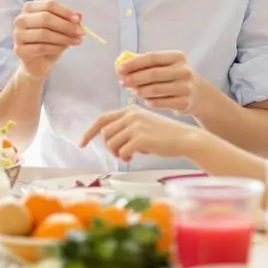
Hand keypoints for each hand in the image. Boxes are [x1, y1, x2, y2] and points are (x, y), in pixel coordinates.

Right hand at [12, 0, 82, 80]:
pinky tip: (63, 49)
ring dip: (63, 38)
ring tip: (76, 41)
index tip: (77, 19)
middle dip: (66, 25)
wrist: (37, 64)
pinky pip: (41, 47)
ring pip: (44, 33)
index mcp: (30, 9)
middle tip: (80, 32)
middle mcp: (20, 20)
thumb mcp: (61, 30)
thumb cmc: (48, 43)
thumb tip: (79, 16)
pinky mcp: (19, 50)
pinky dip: (55, 48)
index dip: (65, 11)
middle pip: (45, 18)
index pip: (48, 5)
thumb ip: (69, 21)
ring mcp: (18, 35)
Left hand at [80, 106, 199, 161]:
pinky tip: (134, 156)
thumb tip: (107, 139)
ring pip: (111, 143)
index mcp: (130, 110)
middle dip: (109, 147)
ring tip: (129, 154)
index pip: (102, 119)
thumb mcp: (143, 125)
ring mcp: (136, 125)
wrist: (185, 139)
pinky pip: (122, 151)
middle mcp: (131, 115)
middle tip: (121, 153)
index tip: (82, 143)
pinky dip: (125, 157)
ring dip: (117, 153)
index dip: (89, 132)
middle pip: (104, 134)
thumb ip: (125, 128)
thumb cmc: (164, 135)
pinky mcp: (141, 137)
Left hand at [116, 50, 203, 113]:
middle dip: (134, 78)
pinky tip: (146, 99)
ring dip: (140, 91)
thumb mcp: (166, 66)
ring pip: (155, 90)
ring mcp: (186, 88)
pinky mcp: (185, 103)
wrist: (201, 95)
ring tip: (133, 91)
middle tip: (121, 82)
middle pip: (153, 74)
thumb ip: (146, 64)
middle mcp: (184, 71)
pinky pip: (160, 103)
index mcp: (178, 57)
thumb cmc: (175, 78)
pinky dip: (149, 101)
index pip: (152, 58)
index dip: (134, 63)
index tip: (119, 69)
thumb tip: (121, 65)